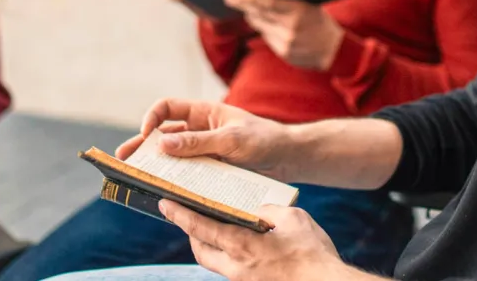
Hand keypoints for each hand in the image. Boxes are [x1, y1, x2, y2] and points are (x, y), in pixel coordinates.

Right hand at [115, 98, 294, 181]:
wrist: (290, 159)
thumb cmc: (264, 140)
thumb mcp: (231, 140)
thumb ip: (198, 142)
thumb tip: (163, 142)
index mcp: (203, 113)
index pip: (168, 108)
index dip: (152, 117)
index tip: (147, 134)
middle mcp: (199, 130)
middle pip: (162, 135)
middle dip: (142, 145)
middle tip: (123, 159)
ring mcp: (203, 151)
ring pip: (172, 157)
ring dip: (155, 165)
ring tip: (135, 177)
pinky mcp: (210, 170)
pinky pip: (187, 174)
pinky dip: (174, 181)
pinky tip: (163, 191)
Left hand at [161, 201, 348, 280]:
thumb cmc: (312, 253)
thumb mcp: (292, 218)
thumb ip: (269, 210)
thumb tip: (258, 208)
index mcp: (241, 246)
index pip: (200, 227)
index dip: (180, 215)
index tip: (165, 204)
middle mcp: (236, 268)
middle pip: (200, 251)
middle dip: (191, 234)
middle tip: (190, 217)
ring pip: (216, 263)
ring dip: (211, 247)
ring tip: (216, 230)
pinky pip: (233, 271)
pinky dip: (230, 257)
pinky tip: (244, 247)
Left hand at [224, 0, 343, 69]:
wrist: (335, 50)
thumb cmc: (322, 23)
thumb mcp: (310, 5)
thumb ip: (289, 0)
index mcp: (298, 10)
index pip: (266, 2)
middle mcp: (290, 27)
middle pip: (259, 15)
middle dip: (244, 7)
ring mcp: (286, 42)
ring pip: (260, 27)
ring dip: (253, 17)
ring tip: (248, 10)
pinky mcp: (283, 53)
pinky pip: (267, 38)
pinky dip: (264, 30)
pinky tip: (265, 25)